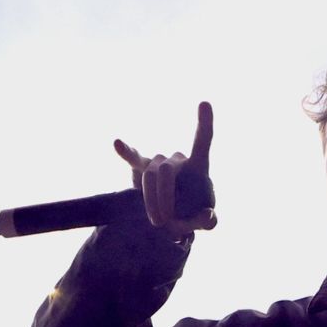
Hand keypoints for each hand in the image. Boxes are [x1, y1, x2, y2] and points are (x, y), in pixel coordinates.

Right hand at [114, 101, 216, 235]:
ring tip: (159, 223)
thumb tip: (207, 215)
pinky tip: (117, 143)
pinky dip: (126, 151)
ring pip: (150, 175)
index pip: (202, 140)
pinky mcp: (141, 170)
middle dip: (164, 196)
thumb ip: (209, 221)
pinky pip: (133, 158)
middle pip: (166, 170)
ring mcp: (157, 163)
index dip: (204, 123)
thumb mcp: (204, 222)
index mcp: (198, 167)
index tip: (204, 103)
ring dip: (152, 201)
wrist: (171, 221)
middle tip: (167, 223)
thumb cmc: (191, 215)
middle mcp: (177, 160)